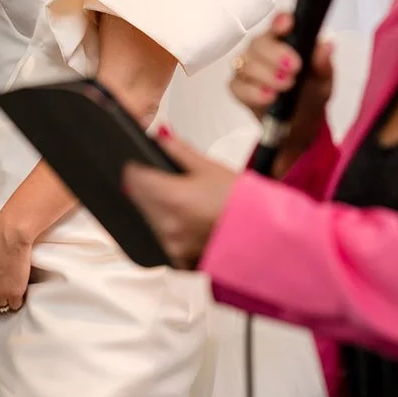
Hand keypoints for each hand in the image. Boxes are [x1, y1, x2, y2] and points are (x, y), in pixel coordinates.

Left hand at [123, 127, 239, 268]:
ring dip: (158, 209)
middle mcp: (167, 224)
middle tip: (168, 180)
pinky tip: (191, 222)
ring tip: (186, 202)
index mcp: (171, 197)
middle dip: (147, 187)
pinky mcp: (180, 260)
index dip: (134, 166)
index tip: (139, 163)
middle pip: (138, 199)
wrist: (264, 234)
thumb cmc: (242, 202)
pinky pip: (164, 241)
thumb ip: (178, 150)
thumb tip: (159, 136)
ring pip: (149, 220)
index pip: (132, 177)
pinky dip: (171, 230)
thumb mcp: (209, 167)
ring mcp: (172, 245)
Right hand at [232, 13, 334, 173]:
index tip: (287, 25)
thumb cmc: (310, 94)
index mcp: (284, 40)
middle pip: (259, 43)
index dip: (280, 21)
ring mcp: (247, 67)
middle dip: (275, 55)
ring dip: (267, 76)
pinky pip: (237, 85)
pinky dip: (253, 92)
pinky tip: (269, 98)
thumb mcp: (324, 81)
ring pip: (247, 64)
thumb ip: (323, 64)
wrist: (299, 123)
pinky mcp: (238, 86)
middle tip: (294, 70)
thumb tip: (326, 46)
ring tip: (286, 88)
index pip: (278, 23)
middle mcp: (262, 49)